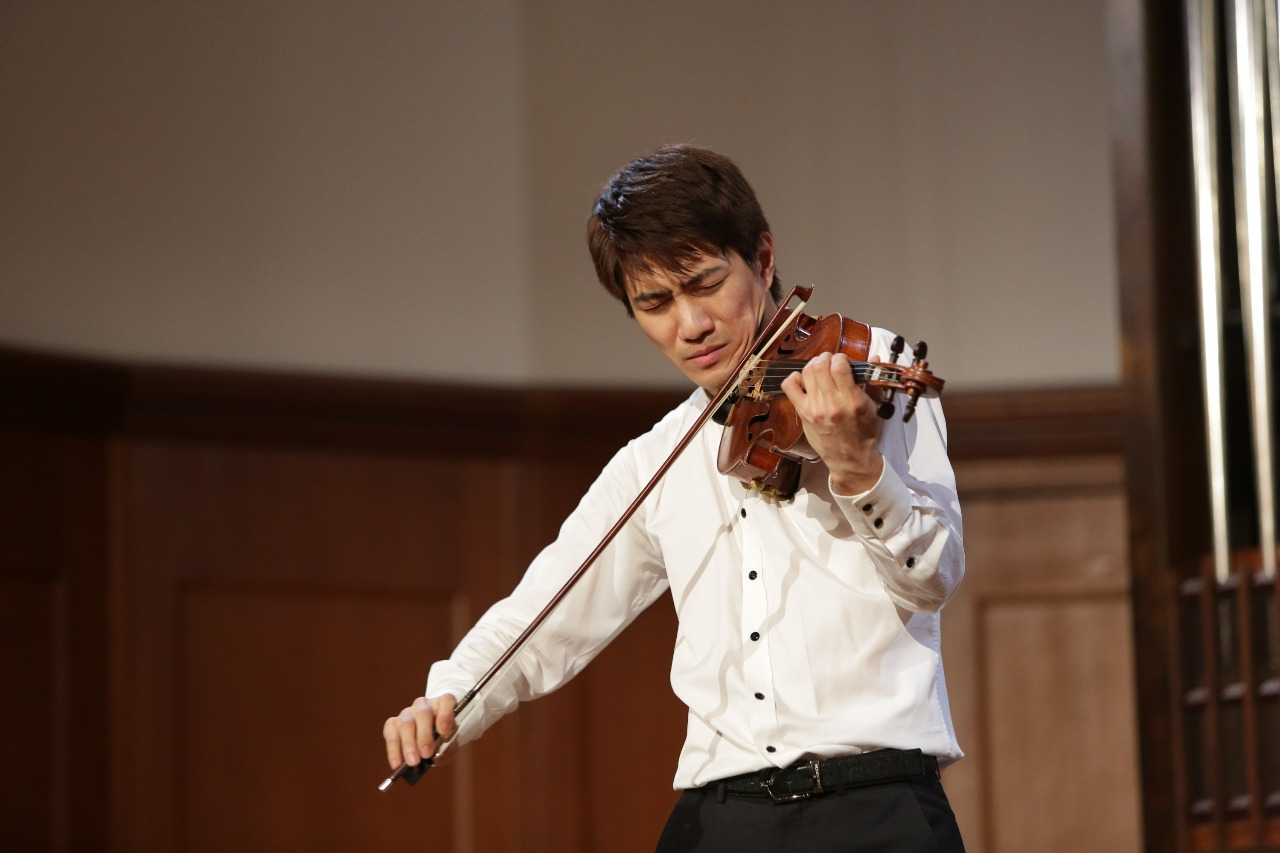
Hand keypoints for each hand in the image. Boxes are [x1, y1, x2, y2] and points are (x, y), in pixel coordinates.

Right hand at [383, 694, 455, 768]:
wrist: (431, 740)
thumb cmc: (442, 740)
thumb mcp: (449, 743)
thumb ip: (444, 746)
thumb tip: (430, 756)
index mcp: (442, 704)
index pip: (446, 701)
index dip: (445, 714)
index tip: (444, 731)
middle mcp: (423, 705)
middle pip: (423, 714)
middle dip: (424, 736)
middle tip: (426, 754)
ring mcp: (407, 712)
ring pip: (406, 724)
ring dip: (409, 745)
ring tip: (412, 762)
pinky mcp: (392, 723)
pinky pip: (390, 734)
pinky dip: (394, 751)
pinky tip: (397, 764)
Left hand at [780, 351, 883, 494]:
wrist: (850, 458)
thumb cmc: (864, 431)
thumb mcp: (873, 406)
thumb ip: (871, 380)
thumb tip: (875, 357)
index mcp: (852, 400)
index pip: (840, 367)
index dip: (840, 357)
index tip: (843, 361)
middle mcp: (832, 404)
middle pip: (820, 367)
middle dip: (825, 358)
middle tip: (830, 361)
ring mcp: (815, 409)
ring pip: (807, 373)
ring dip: (813, 365)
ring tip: (819, 368)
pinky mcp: (803, 413)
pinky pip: (790, 388)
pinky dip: (794, 378)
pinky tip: (803, 380)